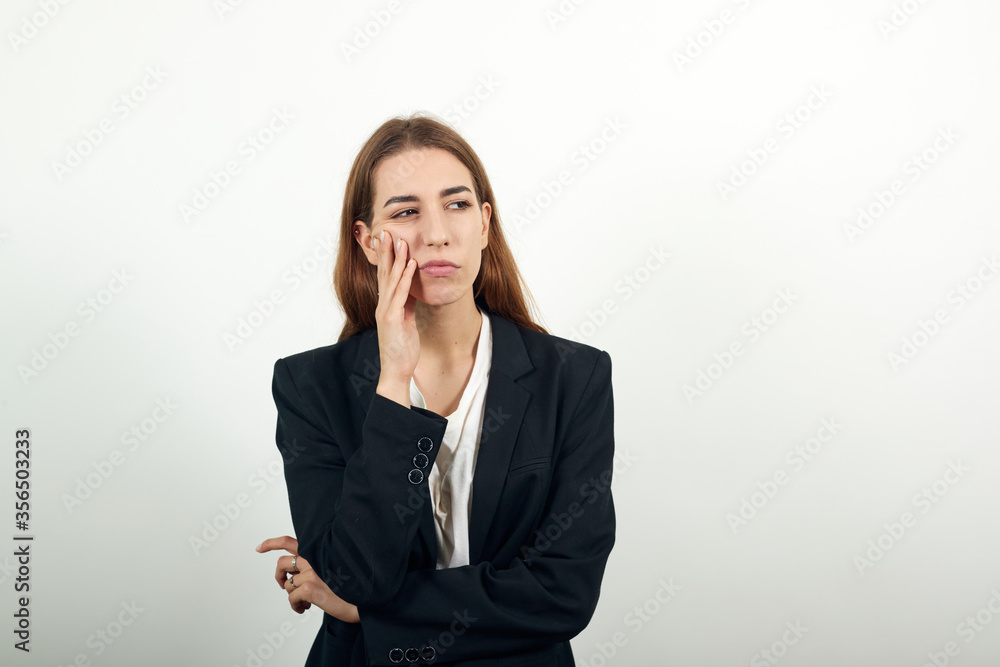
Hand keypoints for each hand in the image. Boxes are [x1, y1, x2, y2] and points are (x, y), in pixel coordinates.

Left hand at [256, 536, 359, 622]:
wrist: (365, 599)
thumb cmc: (351, 586)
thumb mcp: (334, 567)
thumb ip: (316, 565)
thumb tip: (297, 575)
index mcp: (319, 552)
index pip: (290, 541)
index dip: (271, 543)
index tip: (259, 548)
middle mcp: (314, 559)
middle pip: (282, 563)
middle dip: (279, 576)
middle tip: (283, 585)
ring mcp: (311, 573)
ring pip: (287, 585)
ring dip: (293, 596)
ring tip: (305, 602)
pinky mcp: (310, 588)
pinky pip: (291, 599)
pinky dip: (295, 606)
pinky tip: (305, 609)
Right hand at [373, 230, 419, 403]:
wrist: (397, 370)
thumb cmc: (402, 348)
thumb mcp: (406, 321)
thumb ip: (407, 304)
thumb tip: (412, 289)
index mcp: (386, 306)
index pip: (385, 276)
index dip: (386, 257)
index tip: (387, 239)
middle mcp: (383, 305)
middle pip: (384, 273)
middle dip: (385, 251)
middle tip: (385, 230)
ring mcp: (386, 311)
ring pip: (391, 279)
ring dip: (396, 258)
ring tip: (400, 240)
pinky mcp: (391, 319)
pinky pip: (400, 294)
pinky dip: (405, 278)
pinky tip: (410, 264)